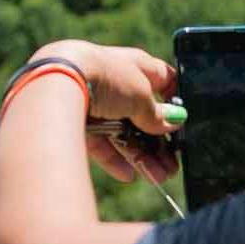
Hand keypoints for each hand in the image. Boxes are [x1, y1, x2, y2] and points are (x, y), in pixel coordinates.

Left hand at [32, 39, 181, 184]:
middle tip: (173, 165)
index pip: (163, 79)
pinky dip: (115, 159)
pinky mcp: (79, 122)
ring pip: (125, 133)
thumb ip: (158, 113)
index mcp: (136, 66)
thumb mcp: (141, 95)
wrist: (58, 81)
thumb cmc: (106, 76)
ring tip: (158, 177)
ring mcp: (98, 104)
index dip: (176, 99)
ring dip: (143, 156)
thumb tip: (174, 122)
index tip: (186, 122)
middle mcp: (117, 84)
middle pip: (144, 116)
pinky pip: (102, 143)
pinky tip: (130, 175)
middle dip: (160, 142)